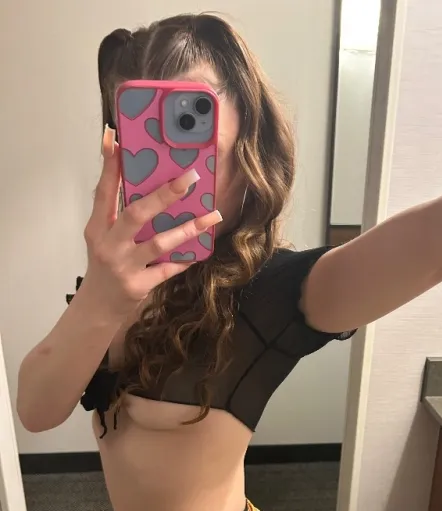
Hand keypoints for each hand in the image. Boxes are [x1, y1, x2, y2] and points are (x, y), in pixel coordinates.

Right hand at [82, 126, 221, 318]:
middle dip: (164, 195)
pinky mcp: (139, 286)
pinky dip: (185, 258)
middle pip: (137, 214)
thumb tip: (143, 182)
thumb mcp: (103, 237)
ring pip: (159, 243)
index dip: (110, 167)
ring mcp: (124, 266)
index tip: (118, 140)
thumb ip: (117, 212)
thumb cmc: (105, 266)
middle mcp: (109, 244)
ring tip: (213, 215)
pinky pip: (168, 269)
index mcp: (98, 228)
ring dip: (189, 228)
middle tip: (190, 178)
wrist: (97, 308)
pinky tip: (202, 249)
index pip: (104, 192)